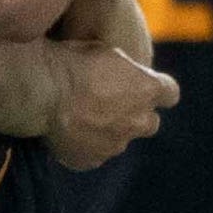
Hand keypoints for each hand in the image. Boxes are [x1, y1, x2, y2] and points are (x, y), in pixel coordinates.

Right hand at [44, 41, 177, 169]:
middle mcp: (139, 121)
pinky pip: (93, 154)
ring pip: (119, 140)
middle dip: (135, 116)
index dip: (158, 90)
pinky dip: (84, 146)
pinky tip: (66, 131)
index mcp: (148, 89)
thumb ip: (125, 70)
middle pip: (149, 122)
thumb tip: (126, 74)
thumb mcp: (107, 52)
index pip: (170, 94)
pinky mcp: (91, 160)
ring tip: (79, 117)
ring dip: (107, 131)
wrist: (42, 91)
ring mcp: (116, 144)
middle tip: (109, 104)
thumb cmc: (72, 62)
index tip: (144, 87)